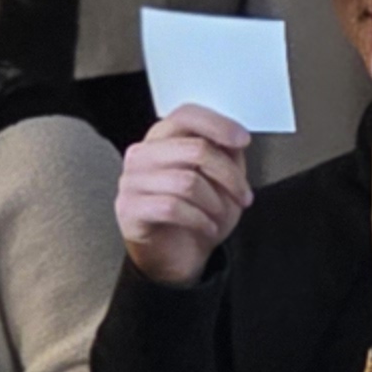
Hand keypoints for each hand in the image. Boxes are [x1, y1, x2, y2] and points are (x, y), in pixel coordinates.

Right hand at [116, 105, 254, 285]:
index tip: (242, 140)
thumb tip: (235, 138)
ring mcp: (131, 181)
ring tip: (220, 215)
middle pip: (194, 149)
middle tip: (242, 195)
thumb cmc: (196, 214)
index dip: (218, 125)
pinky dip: (198, 220)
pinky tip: (206, 227)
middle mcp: (142, 154)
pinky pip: (171, 207)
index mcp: (162, 138)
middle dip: (228, 175)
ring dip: (214, 203)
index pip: (187, 115)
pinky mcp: (128, 209)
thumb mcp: (221, 180)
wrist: (176, 257)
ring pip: (186, 181)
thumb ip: (226, 154)